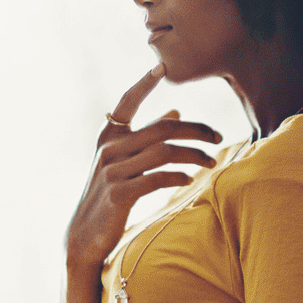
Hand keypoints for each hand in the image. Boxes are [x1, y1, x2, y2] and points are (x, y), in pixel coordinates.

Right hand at [65, 63, 222, 268]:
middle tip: (218, 137)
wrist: (84, 235)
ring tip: (212, 162)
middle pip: (162, 129)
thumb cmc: (109, 195)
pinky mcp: (120, 194)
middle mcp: (109, 149)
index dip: (143, 85)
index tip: (161, 67)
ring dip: (195, 155)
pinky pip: (158, 178)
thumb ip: (144, 138)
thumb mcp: (122, 162)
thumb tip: (175, 112)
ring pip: (165, 152)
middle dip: (196, 130)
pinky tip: (191, 179)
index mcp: (108, 136)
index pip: (128, 102)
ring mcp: (112, 171)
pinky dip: (179, 176)